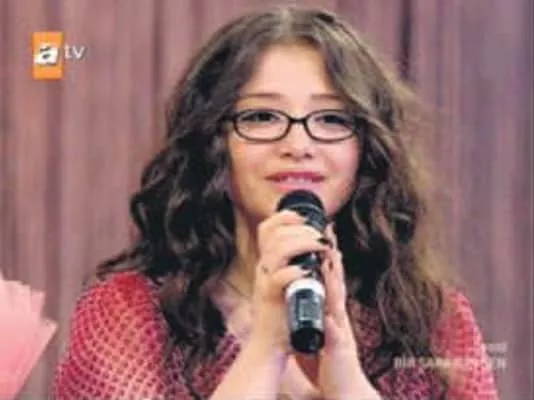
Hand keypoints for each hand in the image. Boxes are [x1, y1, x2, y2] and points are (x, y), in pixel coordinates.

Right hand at [247, 210, 330, 353]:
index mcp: (268, 262)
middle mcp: (264, 268)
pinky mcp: (270, 298)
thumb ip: (295, 264)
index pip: (268, 228)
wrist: (270, 344)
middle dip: (301, 228)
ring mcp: (265, 282)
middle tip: (321, 235)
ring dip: (302, 243)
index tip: (304, 216)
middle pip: (274, 234)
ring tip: (320, 246)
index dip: (285, 217)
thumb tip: (317, 242)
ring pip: (277, 250)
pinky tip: (307, 271)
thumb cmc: (283, 314)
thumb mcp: (286, 283)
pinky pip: (278, 278)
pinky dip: (294, 271)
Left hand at [293, 225, 379, 398]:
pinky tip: (330, 317)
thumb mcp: (320, 324)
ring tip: (332, 262)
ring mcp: (340, 331)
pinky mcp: (337, 350)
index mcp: (331, 309)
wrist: (342, 387)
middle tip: (329, 235)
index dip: (326, 255)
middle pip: (336, 282)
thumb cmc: (328, 356)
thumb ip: (316, 305)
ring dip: (335, 282)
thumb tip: (308, 285)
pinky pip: (334, 336)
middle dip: (333, 259)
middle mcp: (338, 316)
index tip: (323, 232)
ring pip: (337, 302)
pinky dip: (332, 325)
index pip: (328, 277)